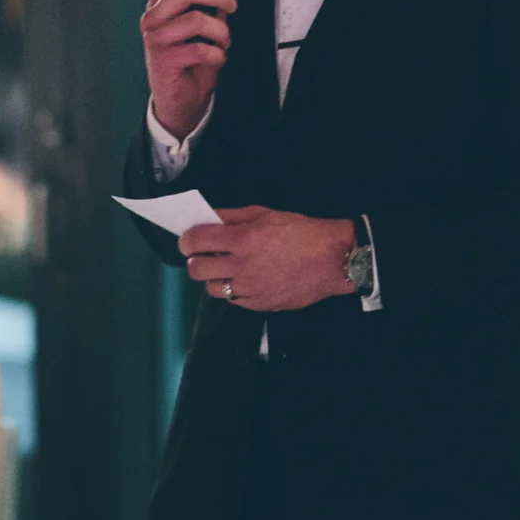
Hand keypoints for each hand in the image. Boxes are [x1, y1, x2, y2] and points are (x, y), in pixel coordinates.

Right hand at [141, 0, 234, 138]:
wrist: (179, 100)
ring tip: (222, 42)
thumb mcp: (204, 22)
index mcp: (160, 2)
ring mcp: (156, 38)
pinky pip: (201, 48)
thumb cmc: (189, 59)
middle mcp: (153, 17)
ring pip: (197, 20)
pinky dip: (218, 54)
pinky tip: (215, 58)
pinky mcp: (164, 59)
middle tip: (231, 6)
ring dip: (221, 32)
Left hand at [180, 207, 356, 311]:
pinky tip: (245, 280)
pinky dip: (233, 291)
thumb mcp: (266, 214)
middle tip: (204, 255)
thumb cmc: (302, 232)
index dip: (186, 240)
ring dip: (214, 277)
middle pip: (196, 270)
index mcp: (243, 240)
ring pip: (212, 289)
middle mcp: (242, 266)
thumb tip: (209, 218)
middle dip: (195, 260)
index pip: (196, 241)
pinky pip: (233, 301)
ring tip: (227, 269)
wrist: (333, 259)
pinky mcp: (260, 304)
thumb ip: (233, 216)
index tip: (188, 240)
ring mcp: (251, 289)